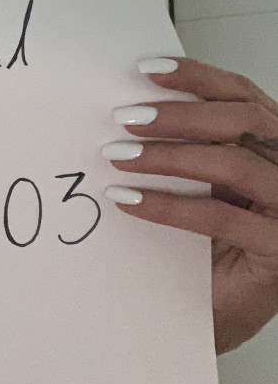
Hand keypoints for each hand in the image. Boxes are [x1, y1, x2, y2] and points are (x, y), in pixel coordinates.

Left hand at [104, 57, 277, 353]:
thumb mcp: (205, 186)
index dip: (197, 76)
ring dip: (170, 155)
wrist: (227, 312)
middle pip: (242, 121)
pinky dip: (170, 206)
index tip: (148, 70)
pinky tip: (132, 200)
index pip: (242, 96)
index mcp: (275, 145)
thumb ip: (191, 148)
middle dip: (178, 114)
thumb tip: (136, 111)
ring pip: (233, 164)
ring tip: (121, 155)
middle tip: (126, 118)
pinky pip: (221, 217)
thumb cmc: (218, 246)